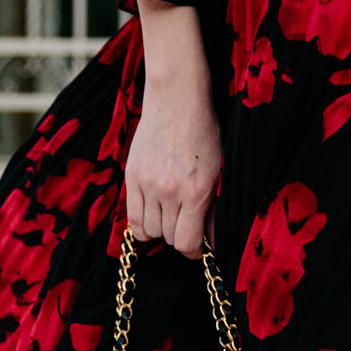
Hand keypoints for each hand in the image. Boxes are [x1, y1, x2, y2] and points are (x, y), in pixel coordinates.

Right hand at [127, 0, 220, 258]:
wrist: (177, 99)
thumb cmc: (205, 132)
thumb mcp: (219, 171)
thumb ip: (215, 208)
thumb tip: (212, 240)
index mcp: (196, 192)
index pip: (186, 243)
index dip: (194, 251)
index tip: (199, 247)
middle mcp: (169, 192)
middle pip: (167, 238)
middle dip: (179, 238)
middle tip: (187, 228)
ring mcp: (146, 184)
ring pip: (147, 230)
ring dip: (160, 230)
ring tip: (171, 217)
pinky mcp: (130, 176)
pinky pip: (130, 216)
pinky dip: (142, 222)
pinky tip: (153, 213)